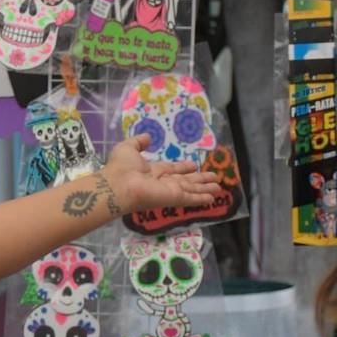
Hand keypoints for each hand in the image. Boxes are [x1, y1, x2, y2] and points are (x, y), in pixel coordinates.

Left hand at [104, 135, 220, 213]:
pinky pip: (191, 198)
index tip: (194, 165)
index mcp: (152, 171)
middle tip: (213, 177)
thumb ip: (138, 142)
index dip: (183, 168)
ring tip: (219, 188)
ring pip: (192, 189)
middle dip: (199, 179)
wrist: (118, 186)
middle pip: (185, 180)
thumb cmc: (121, 167)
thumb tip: (148, 137)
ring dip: (205, 188)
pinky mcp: (173, 198)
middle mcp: (162, 182)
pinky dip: (201, 199)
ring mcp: (169, 191)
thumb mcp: (127, 148)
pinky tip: (212, 199)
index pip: (171, 169)